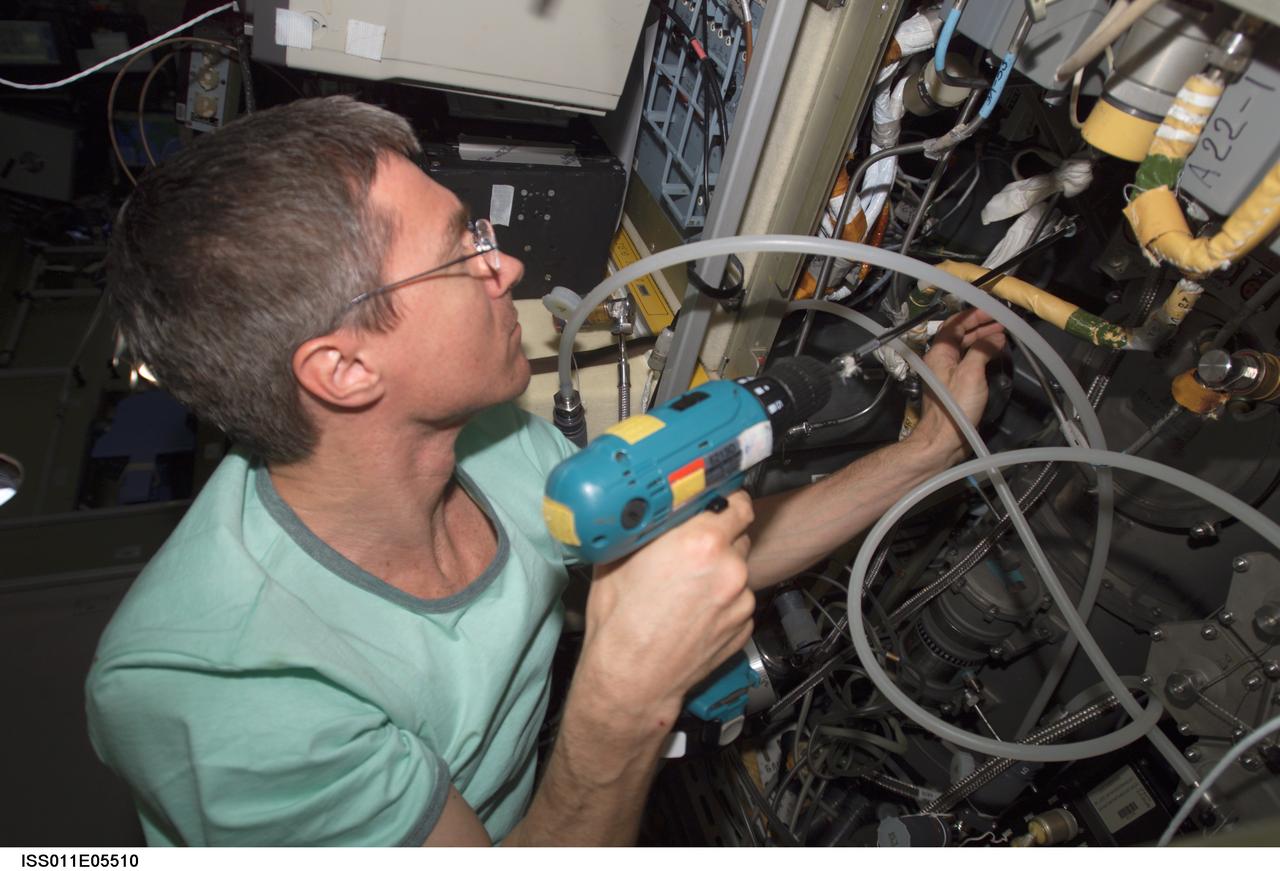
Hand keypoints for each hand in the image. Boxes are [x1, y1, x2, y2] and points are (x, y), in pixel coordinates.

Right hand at [576, 491, 755, 732]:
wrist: (631, 679)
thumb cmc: (620, 622)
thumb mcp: (620, 557)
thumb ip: (649, 526)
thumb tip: (656, 507)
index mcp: (701, 541)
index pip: (736, 502)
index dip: (725, 500)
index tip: (715, 504)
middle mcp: (729, 567)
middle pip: (738, 534)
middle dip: (718, 537)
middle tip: (690, 549)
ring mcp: (741, 599)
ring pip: (738, 570)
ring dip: (720, 571)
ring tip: (687, 588)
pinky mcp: (744, 625)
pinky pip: (738, 600)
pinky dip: (722, 601)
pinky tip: (694, 611)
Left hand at [909, 308, 1006, 466]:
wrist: (944, 439)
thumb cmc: (955, 405)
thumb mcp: (971, 373)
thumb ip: (982, 350)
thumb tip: (996, 336)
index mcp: (938, 353)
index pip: (954, 325)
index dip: (972, 315)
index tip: (991, 310)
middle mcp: (940, 360)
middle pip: (959, 336)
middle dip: (980, 327)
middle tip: (1001, 322)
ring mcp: (946, 373)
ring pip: (964, 349)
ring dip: (982, 341)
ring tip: (1002, 336)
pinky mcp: (954, 386)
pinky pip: (968, 362)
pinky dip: (981, 355)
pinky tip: (994, 355)